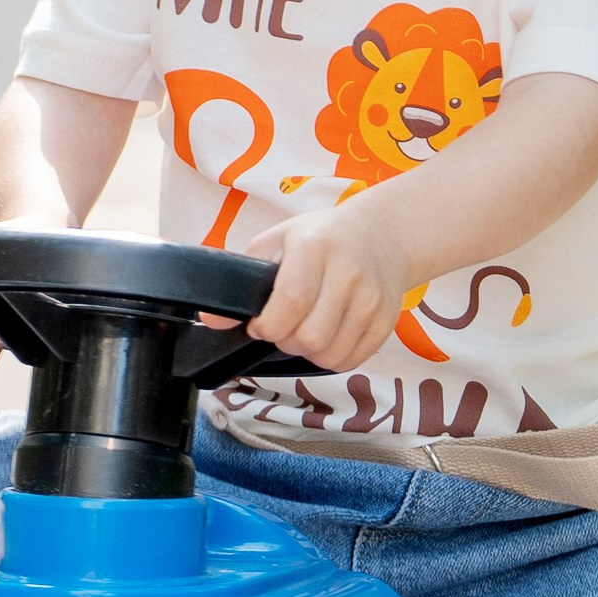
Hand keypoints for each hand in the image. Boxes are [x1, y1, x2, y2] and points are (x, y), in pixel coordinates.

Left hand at [247, 199, 406, 374]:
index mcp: (315, 247)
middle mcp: (349, 273)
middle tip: (283, 327)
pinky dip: (331, 358)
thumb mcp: (278, 240)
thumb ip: (242, 277)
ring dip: (308, 352)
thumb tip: (211, 320)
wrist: (383, 235)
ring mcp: (372, 300)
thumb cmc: (322, 238)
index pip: (291, 302)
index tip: (259, 324)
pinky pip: (350, 361)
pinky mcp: (386, 322)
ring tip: (306, 329)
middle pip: (309, 337)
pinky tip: (328, 335)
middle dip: (285, 341)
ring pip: (329, 355)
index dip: (267, 325)